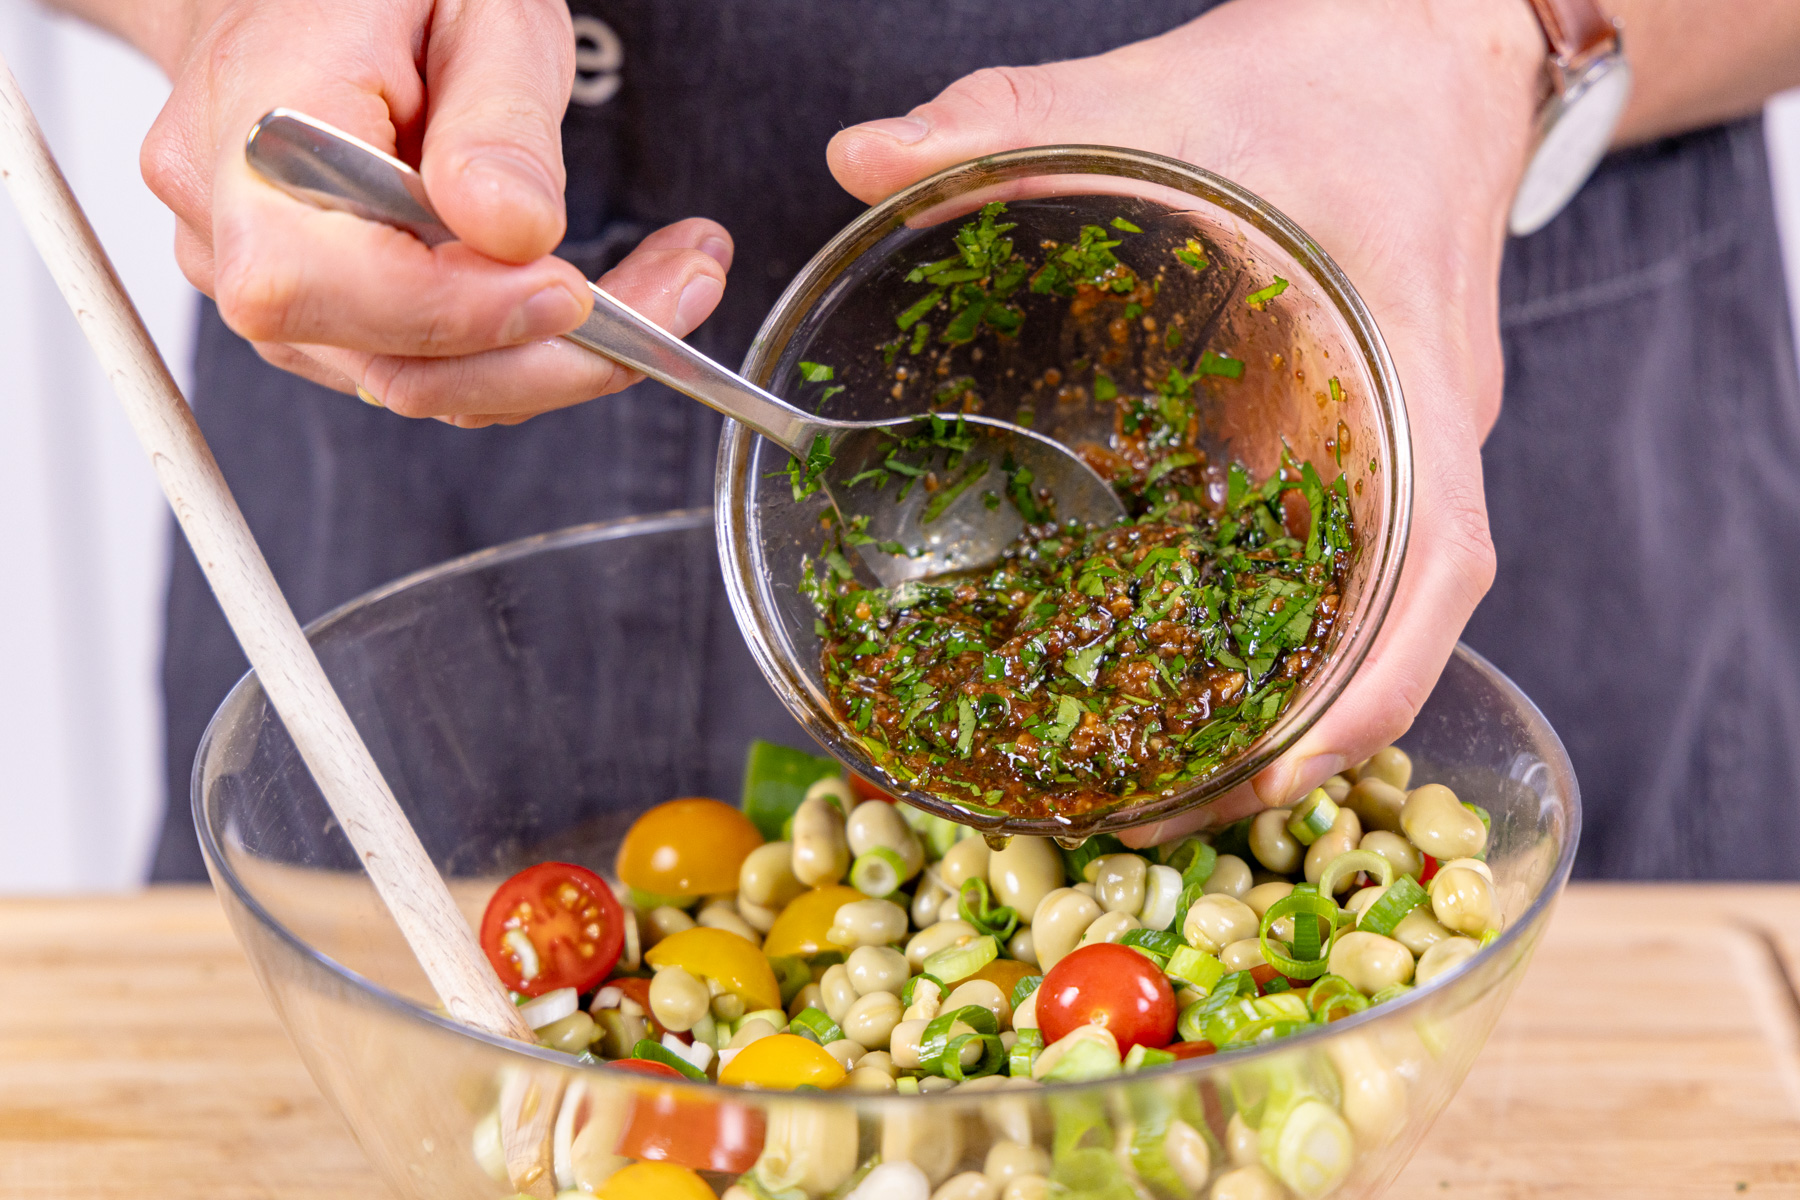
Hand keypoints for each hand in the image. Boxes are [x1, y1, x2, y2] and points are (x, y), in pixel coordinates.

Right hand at [137, 0, 729, 426]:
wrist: (307, 2)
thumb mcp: (480, 7)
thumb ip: (498, 121)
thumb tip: (517, 232)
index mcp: (253, 124)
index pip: (318, 276)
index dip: (454, 309)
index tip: (574, 291)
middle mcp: (231, 226)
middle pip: (384, 359)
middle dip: (550, 355)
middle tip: (679, 292)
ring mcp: (268, 284)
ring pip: (422, 382)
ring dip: (561, 359)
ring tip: (673, 281)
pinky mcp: (324, 320)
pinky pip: (431, 367)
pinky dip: (530, 351)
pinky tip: (610, 298)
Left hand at [828, 0, 1544, 834]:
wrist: (1430, 47)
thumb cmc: (1333, 70)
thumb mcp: (1174, 88)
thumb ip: (1015, 119)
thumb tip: (859, 160)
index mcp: (1411, 372)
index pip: (1438, 561)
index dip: (1372, 685)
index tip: (1284, 767)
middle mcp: (1424, 435)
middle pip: (1398, 630)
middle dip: (1304, 741)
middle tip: (1171, 815)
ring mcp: (1403, 444)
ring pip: (1369, 613)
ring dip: (1286, 707)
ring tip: (1163, 780)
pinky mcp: (1360, 435)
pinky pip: (1334, 558)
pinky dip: (1268, 630)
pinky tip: (1172, 659)